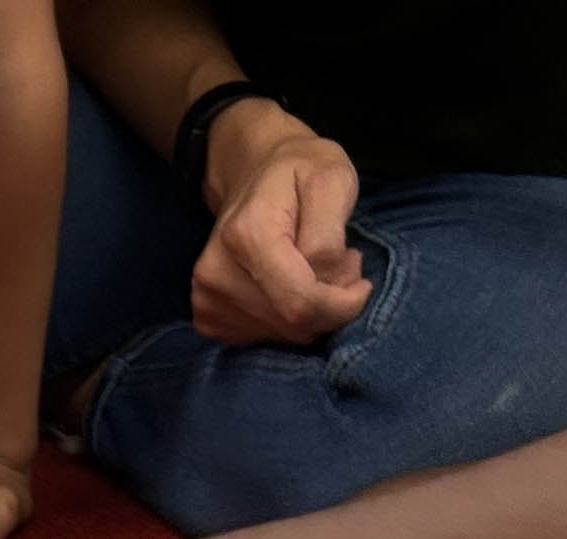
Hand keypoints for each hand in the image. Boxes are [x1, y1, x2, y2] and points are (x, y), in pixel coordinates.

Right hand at [192, 108, 369, 348]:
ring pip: (280, 337)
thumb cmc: (300, 169)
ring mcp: (206, 297)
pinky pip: (260, 340)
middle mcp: (217, 273)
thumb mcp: (332, 180)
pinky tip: (289, 289)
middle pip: (292, 325)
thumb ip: (331, 236)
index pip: (301, 304)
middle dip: (329, 305)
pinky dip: (286, 323)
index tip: (361, 281)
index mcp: (247, 236)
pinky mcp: (206, 315)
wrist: (252, 170)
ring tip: (314, 271)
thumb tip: (327, 285)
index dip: (343, 305)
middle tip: (339, 266)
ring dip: (309, 313)